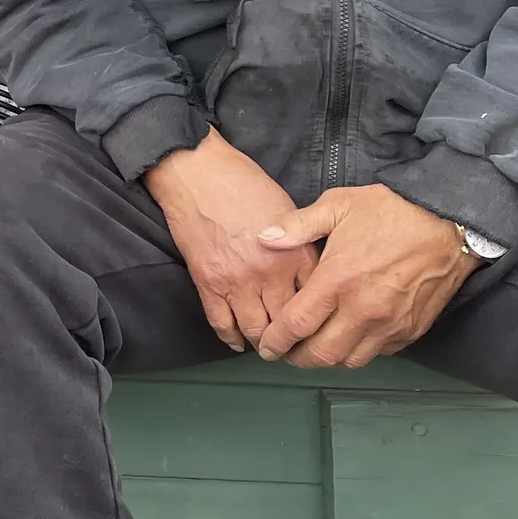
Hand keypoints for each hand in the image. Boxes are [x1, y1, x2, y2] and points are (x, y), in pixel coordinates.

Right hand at [141, 132, 315, 352]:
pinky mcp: (208, 283)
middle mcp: (270, 273)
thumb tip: (311, 271)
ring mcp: (237, 281)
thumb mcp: (288, 209)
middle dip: (293, 339)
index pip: (316, 301)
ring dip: (263, 342)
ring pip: (256, 330)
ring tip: (268, 346)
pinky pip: (222, 323)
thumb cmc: (244, 182)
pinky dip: (231, 338)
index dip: (318, 317)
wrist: (198, 172)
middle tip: (295, 346)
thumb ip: (302, 244)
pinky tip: (238, 341)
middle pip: (288, 323)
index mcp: (295, 253)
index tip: (319, 326)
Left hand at [252, 183, 479, 368]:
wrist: (448, 224)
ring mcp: (389, 324)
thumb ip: (297, 226)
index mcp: (338, 279)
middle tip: (285, 353)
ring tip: (313, 348)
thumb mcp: (338, 205)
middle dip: (297, 358)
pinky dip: (357, 351)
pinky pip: (377, 353)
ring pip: (350, 360)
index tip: (266, 345)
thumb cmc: (392, 211)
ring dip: (327, 360)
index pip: (297, 324)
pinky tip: (347, 337)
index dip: (276, 340)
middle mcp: (363, 309)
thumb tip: (264, 239)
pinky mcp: (410, 330)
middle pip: (321, 354)